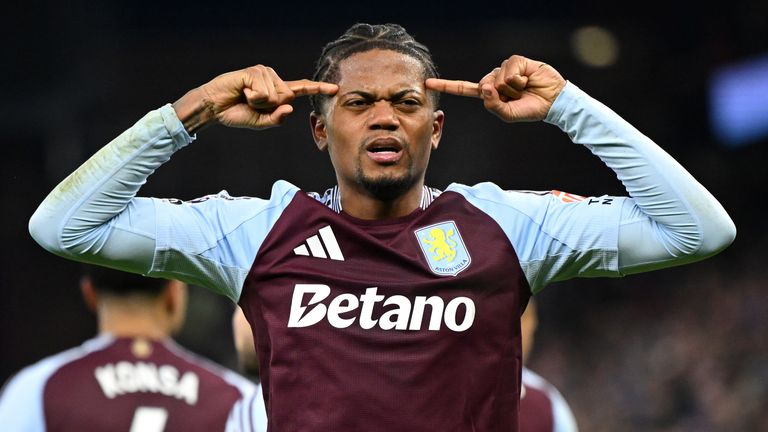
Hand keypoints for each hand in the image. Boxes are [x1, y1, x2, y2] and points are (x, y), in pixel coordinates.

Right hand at [174, 65, 337, 131]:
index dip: (318, 88)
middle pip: (287, 96)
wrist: (215, 108)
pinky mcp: (254, 71)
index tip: (335, 88)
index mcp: (278, 92)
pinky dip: (252, 97)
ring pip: (275, 95)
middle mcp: (273, 79)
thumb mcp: (261, 122)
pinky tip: (242, 92)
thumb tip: (289, 107)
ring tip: (245, 97)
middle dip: (270, 107)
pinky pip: (263, 91)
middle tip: (251, 104)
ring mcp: (264, 73)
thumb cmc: (237, 113)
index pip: (301, 89)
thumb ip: (276, 119)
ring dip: (259, 102)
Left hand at [425, 55, 565, 121]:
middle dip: (499, 94)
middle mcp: (494, 78)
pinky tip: (528, 79)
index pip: (464, 89)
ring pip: (496, 78)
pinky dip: (518, 79)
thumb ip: (492, 105)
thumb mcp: (507, 114)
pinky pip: (509, 70)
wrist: (552, 102)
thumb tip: (485, 86)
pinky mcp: (516, 61)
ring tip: (524, 88)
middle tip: (517, 96)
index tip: (428, 83)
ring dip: (511, 87)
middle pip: (482, 84)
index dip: (447, 86)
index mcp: (489, 92)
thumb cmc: (530, 109)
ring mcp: (504, 69)